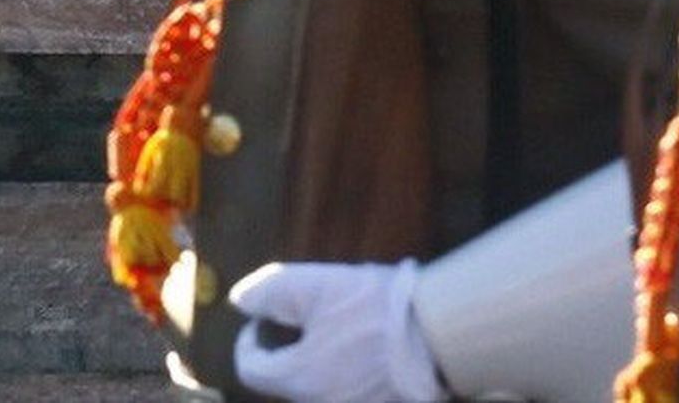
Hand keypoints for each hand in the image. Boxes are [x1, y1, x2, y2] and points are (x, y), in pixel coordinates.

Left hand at [229, 260, 443, 402]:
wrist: (439, 336)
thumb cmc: (375, 310)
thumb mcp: (320, 286)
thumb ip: (273, 291)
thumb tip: (239, 300)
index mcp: (297, 379)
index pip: (251, 370)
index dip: (248, 343)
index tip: (259, 323)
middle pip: (287, 383)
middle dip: (289, 353)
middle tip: (308, 321)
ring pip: (318, 390)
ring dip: (319, 366)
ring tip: (341, 333)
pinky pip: (348, 394)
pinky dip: (348, 377)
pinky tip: (367, 353)